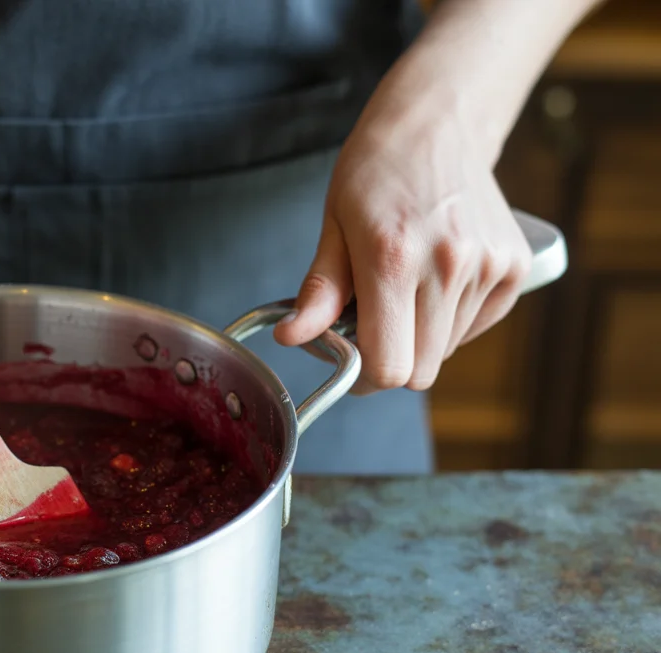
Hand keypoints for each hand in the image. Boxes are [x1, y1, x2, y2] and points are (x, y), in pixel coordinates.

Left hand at [273, 86, 531, 393]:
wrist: (438, 122)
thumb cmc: (376, 172)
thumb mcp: (334, 226)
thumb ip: (319, 291)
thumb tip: (292, 337)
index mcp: (394, 259)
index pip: (390, 367)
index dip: (364, 375)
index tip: (351, 358)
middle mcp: (449, 265)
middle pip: (421, 371)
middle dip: (392, 358)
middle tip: (373, 321)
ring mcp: (489, 266)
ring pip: (447, 350)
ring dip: (422, 334)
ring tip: (407, 284)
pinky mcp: (514, 265)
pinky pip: (477, 326)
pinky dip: (453, 317)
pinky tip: (437, 277)